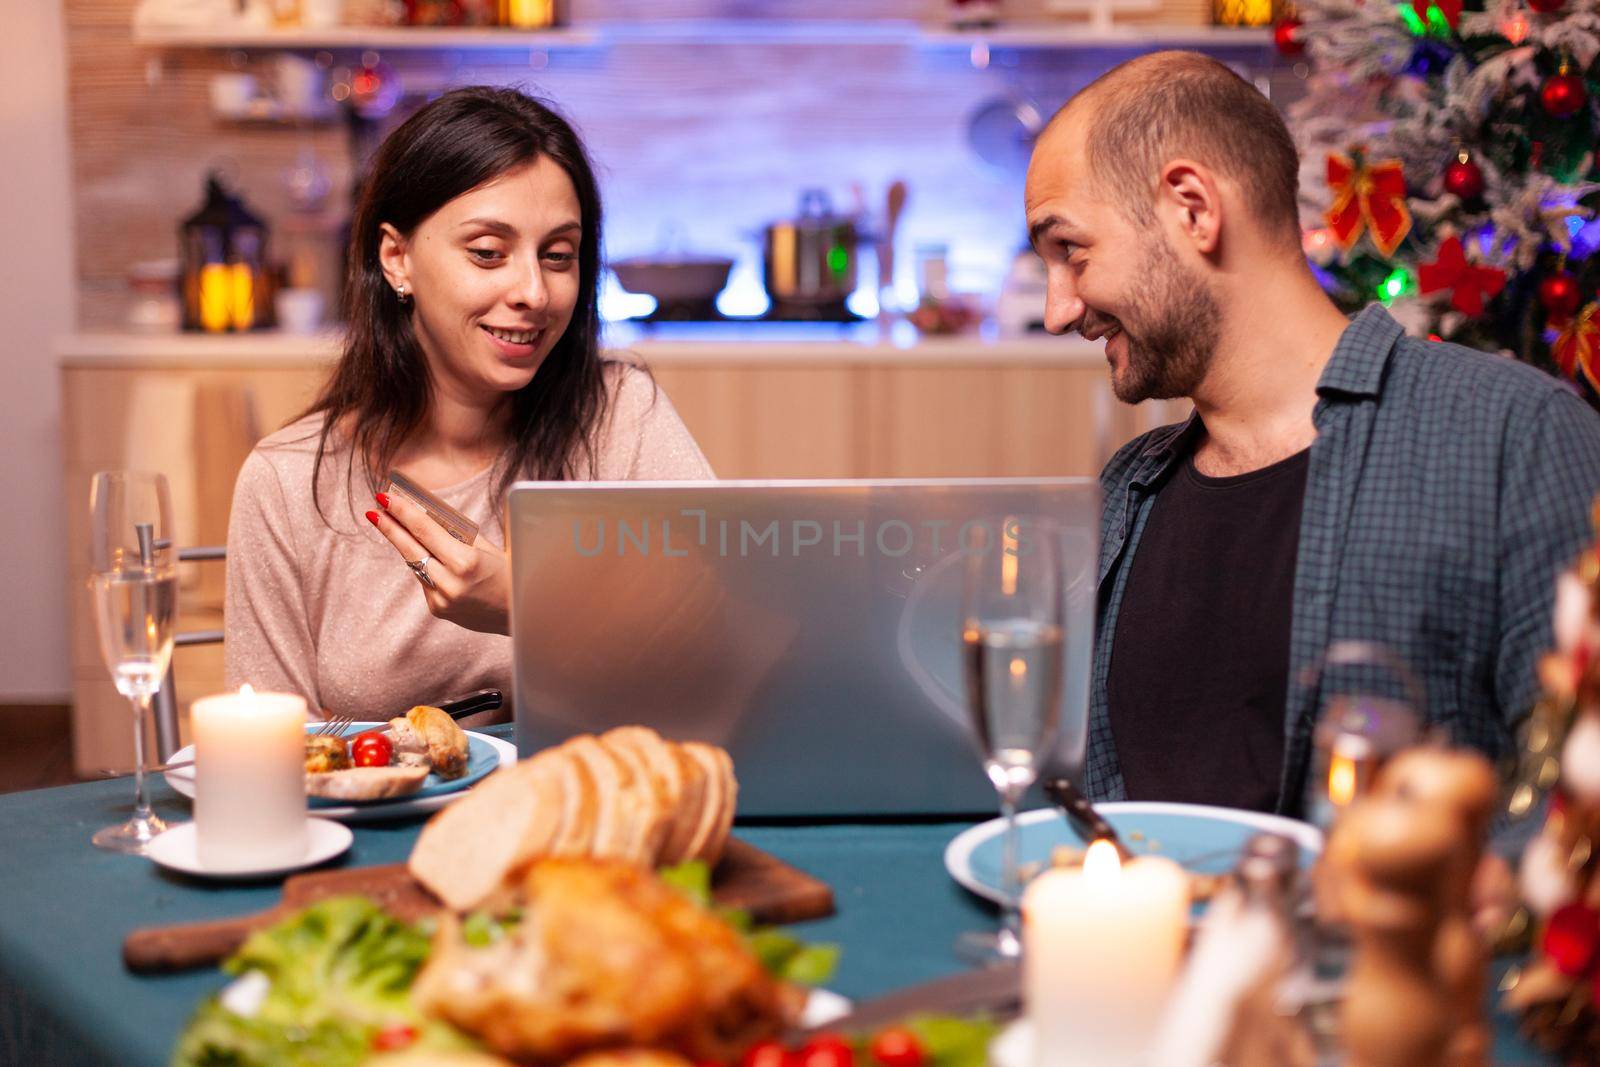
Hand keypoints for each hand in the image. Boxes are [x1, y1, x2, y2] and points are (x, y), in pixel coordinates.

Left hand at [366, 490, 509, 634]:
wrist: (521, 613)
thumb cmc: (510, 573)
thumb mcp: (488, 547)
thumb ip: (457, 533)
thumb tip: (425, 514)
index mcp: (466, 562)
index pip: (425, 530)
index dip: (402, 512)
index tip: (385, 497)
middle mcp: (450, 583)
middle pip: (409, 548)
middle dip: (390, 527)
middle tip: (374, 509)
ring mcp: (441, 599)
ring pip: (414, 563)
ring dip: (405, 544)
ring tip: (392, 524)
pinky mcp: (437, 609)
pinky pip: (425, 579)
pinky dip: (426, 565)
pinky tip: (430, 557)